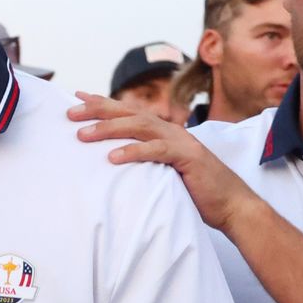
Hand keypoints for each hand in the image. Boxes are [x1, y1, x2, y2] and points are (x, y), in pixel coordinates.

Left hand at [69, 92, 262, 233]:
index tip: (77, 97)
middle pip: (129, 113)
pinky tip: (113, 157)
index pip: (129, 112)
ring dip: (109, 129)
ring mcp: (181, 142)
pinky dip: (134, 152)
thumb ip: (146, 163)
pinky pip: (157, 151)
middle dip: (98, 110)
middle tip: (69, 113)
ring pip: (139, 127)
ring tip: (83, 135)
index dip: (103, 103)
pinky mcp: (188, 157)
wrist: (232, 204)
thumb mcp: (165, 172)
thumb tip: (115, 164)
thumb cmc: (197, 191)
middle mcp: (171, 131)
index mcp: (164, 132)